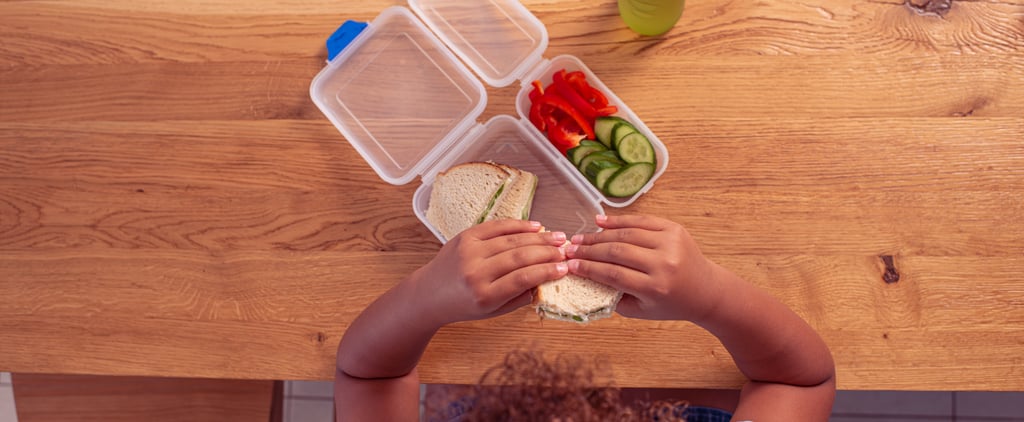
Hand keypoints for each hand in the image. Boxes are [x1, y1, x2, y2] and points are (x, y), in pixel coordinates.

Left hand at [410, 219, 567, 325]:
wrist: (429, 294)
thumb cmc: (463, 305)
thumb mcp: (494, 311)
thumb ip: (520, 296)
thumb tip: (546, 278)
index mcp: (484, 295)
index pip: (522, 279)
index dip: (547, 271)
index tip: (564, 268)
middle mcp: (475, 271)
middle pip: (519, 256)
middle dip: (547, 252)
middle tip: (566, 250)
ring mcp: (469, 251)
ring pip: (511, 240)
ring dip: (538, 238)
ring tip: (557, 237)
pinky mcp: (465, 236)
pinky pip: (496, 226)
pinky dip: (518, 225)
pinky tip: (535, 227)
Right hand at [565, 215, 721, 320]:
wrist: (705, 290)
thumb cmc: (671, 303)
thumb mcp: (642, 310)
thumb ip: (615, 296)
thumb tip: (585, 278)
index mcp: (656, 288)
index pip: (614, 275)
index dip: (589, 269)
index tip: (570, 265)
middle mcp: (664, 263)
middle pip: (618, 252)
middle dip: (589, 250)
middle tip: (570, 249)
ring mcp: (671, 243)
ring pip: (627, 234)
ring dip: (599, 235)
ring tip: (581, 238)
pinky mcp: (674, 229)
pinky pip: (641, 220)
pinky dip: (619, 220)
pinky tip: (600, 222)